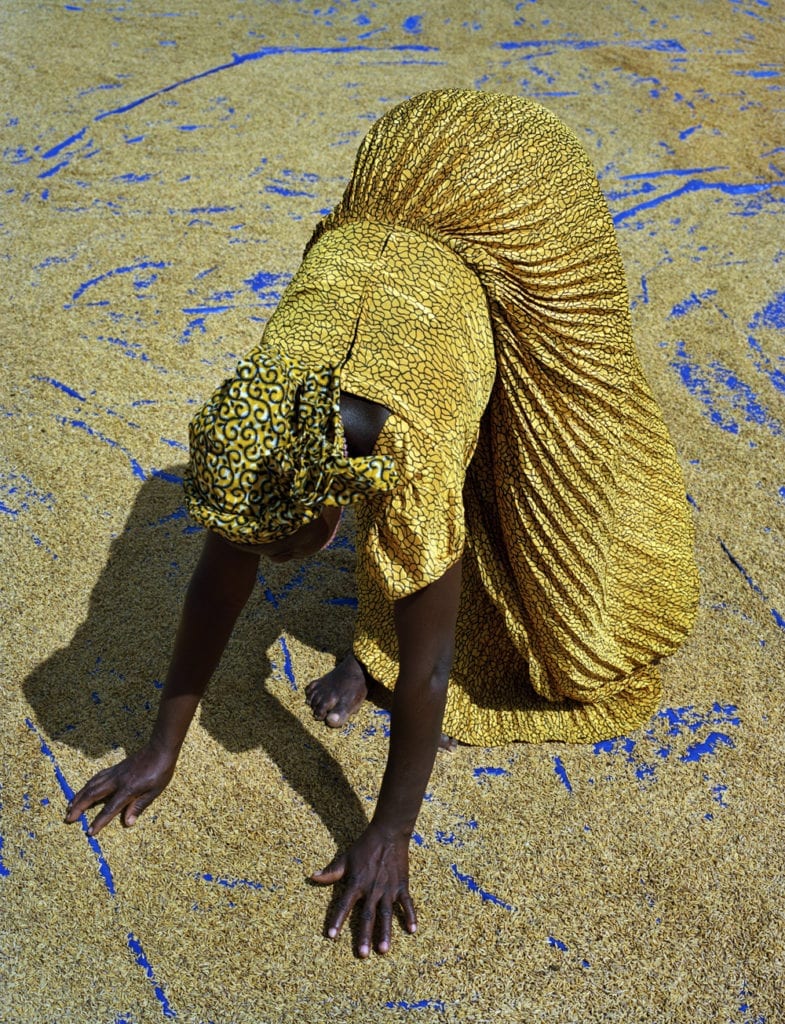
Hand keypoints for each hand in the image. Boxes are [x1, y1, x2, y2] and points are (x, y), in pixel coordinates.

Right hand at [64, 742, 176, 835]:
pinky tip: (84, 789)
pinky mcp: (115, 768)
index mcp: (127, 789)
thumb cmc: (160, 771)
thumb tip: (127, 823)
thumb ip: (139, 806)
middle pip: (93, 795)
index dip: (99, 821)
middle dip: (79, 807)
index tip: (89, 832)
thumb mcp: (154, 791)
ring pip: (91, 785)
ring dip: (79, 796)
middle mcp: (117, 781)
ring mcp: (114, 773)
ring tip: (70, 806)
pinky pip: (97, 777)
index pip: (109, 809)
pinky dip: (87, 785)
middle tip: (68, 818)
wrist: (159, 748)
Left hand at [310, 823, 416, 956]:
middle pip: (367, 916)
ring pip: (386, 914)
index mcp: (356, 883)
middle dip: (365, 936)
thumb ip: (331, 871)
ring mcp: (388, 888)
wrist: (388, 833)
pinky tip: (412, 930)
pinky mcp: (401, 885)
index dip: (337, 920)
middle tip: (363, 954)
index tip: (331, 936)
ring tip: (383, 950)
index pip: (344, 905)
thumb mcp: (346, 858)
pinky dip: (410, 916)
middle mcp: (372, 889)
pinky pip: (406, 903)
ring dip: (385, 932)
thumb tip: (312, 877)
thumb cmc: (364, 846)